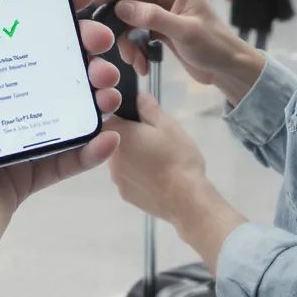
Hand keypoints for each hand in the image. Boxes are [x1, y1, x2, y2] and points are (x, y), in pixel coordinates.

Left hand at [0, 0, 121, 291]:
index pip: (2, 16)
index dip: (43, 1)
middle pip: (36, 58)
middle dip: (76, 45)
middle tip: (103, 40)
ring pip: (53, 104)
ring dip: (88, 91)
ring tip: (109, 83)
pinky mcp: (11, 179)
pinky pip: (59, 158)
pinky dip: (87, 147)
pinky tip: (109, 132)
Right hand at [95, 0, 264, 102]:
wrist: (227, 69)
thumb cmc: (214, 46)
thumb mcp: (185, 32)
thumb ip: (154, 18)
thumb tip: (122, 7)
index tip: (96, 4)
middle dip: (119, 23)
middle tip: (110, 42)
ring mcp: (161, 10)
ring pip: (129, 18)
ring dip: (126, 41)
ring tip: (133, 61)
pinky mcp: (158, 27)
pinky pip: (135, 32)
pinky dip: (134, 48)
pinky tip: (142, 65)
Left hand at [106, 93, 246, 268]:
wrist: (186, 199)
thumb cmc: (177, 157)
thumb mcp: (168, 125)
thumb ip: (149, 108)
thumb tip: (137, 97)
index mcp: (118, 135)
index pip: (113, 118)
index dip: (129, 118)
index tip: (146, 123)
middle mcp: (111, 157)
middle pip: (117, 141)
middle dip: (134, 139)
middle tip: (158, 142)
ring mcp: (117, 179)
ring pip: (123, 160)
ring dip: (136, 158)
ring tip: (161, 162)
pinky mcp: (126, 195)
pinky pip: (129, 178)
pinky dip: (140, 176)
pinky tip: (159, 178)